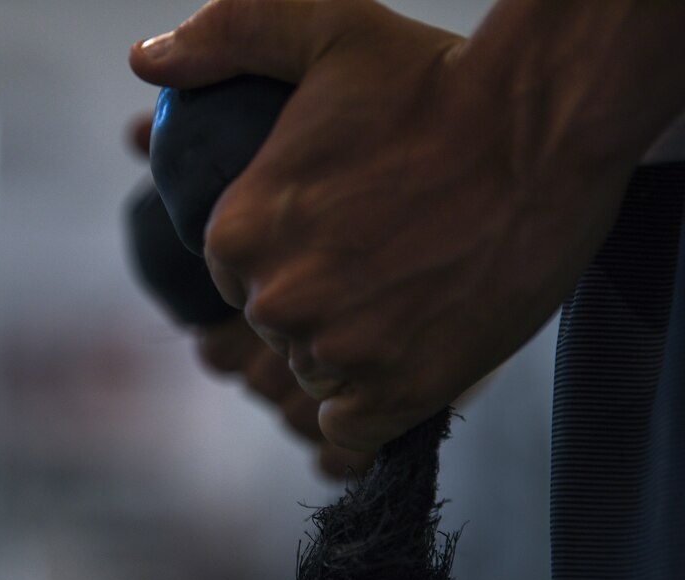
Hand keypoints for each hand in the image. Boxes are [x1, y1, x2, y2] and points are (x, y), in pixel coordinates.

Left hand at [130, 0, 655, 449]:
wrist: (545, 129)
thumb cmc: (434, 81)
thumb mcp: (322, 31)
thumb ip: (227, 38)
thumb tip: (146, 63)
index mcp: (240, 230)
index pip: (234, 274)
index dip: (283, 259)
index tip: (334, 237)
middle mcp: (276, 298)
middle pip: (278, 325)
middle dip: (319, 303)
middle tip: (386, 260)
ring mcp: (338, 351)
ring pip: (320, 372)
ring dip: (354, 351)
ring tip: (411, 297)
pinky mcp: (398, 392)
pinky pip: (352, 429)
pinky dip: (372, 407)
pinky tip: (407, 362)